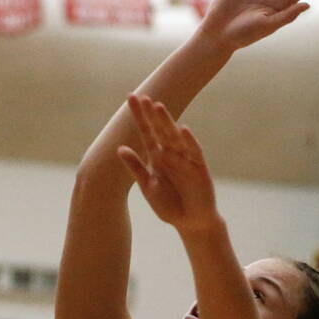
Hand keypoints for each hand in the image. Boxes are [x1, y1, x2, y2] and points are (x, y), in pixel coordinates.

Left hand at [115, 94, 218, 231]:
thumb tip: (119, 148)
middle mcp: (171, 153)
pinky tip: (183, 130)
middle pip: (159, 130)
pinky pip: (194, 152)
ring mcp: (186, 160)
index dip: (139, 116)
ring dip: (167, 122)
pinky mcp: (199, 169)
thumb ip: (136, 168)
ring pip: (175, 137)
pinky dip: (189, 142)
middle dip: (151, 114)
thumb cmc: (169, 204)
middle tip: (142, 96)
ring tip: (158, 107)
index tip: (131, 98)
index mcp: (157, 156)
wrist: (190, 222)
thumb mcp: (148, 186)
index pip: (146, 132)